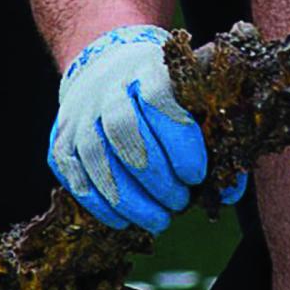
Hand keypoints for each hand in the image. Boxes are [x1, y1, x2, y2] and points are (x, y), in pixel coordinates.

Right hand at [48, 25, 245, 231]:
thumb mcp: (190, 98)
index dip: (179, 141)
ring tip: (159, 221)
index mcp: (147, 70)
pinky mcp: (60, 140)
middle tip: (180, 202)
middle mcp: (107, 88)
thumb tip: (229, 192)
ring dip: (130, 199)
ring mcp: (79, 115)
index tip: (197, 175)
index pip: (159, 99)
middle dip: (156, 177)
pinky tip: (124, 221)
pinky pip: (74, 176)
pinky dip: (99, 204)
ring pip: (97, 157)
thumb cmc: (162, 92)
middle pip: (125, 131)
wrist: (105, 68)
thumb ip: (213, 139)